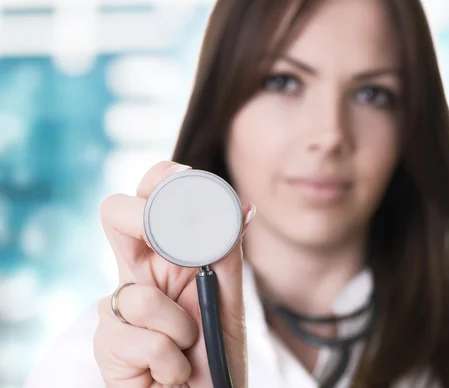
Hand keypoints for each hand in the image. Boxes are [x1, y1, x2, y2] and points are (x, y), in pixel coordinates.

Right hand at [94, 161, 254, 386]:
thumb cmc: (215, 352)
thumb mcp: (229, 299)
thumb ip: (227, 253)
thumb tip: (242, 207)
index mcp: (168, 255)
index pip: (152, 198)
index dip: (160, 180)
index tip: (184, 181)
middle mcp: (138, 272)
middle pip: (114, 212)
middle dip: (143, 220)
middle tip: (174, 247)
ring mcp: (118, 306)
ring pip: (138, 297)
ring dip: (179, 330)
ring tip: (186, 347)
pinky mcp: (107, 342)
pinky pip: (140, 339)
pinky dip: (169, 362)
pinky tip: (169, 371)